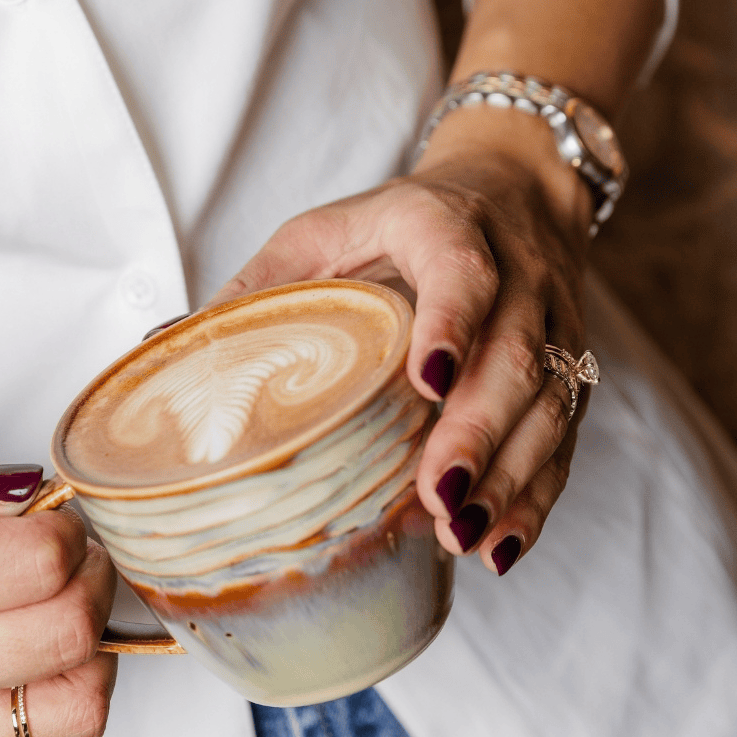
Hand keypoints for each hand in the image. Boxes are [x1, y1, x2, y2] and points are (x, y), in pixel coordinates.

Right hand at [0, 437, 116, 736]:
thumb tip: (26, 489)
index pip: (35, 563)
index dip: (64, 524)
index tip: (46, 509)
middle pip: (69, 629)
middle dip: (91, 570)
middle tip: (64, 542)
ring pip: (77, 694)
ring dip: (94, 630)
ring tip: (58, 591)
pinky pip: (50, 733)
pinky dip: (75, 681)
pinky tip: (41, 639)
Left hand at [215, 106, 594, 574]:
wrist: (512, 190)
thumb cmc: (393, 223)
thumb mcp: (317, 235)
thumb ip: (257, 290)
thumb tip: (164, 356)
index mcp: (440, 225)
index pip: (460, 268)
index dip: (453, 322)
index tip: (430, 381)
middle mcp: (513, 271)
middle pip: (516, 353)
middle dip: (479, 433)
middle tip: (438, 497)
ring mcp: (553, 320)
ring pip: (552, 402)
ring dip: (511, 478)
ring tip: (463, 537)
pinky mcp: (571, 364)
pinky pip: (566, 436)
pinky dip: (536, 496)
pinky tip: (498, 546)